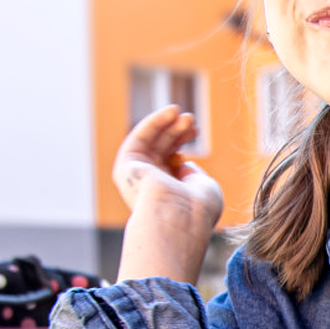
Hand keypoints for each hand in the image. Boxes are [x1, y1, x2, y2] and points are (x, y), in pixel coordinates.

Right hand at [112, 105, 225, 221]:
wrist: (180, 217)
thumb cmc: (198, 207)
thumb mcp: (204, 186)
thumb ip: (193, 174)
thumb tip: (182, 163)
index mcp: (168, 193)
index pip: (170, 159)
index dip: (182, 141)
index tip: (196, 130)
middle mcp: (150, 186)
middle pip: (160, 148)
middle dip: (176, 131)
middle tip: (191, 119)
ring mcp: (136, 177)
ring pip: (149, 142)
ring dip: (166, 124)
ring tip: (184, 114)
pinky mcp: (125, 167)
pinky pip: (139, 138)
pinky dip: (154, 122)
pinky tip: (170, 112)